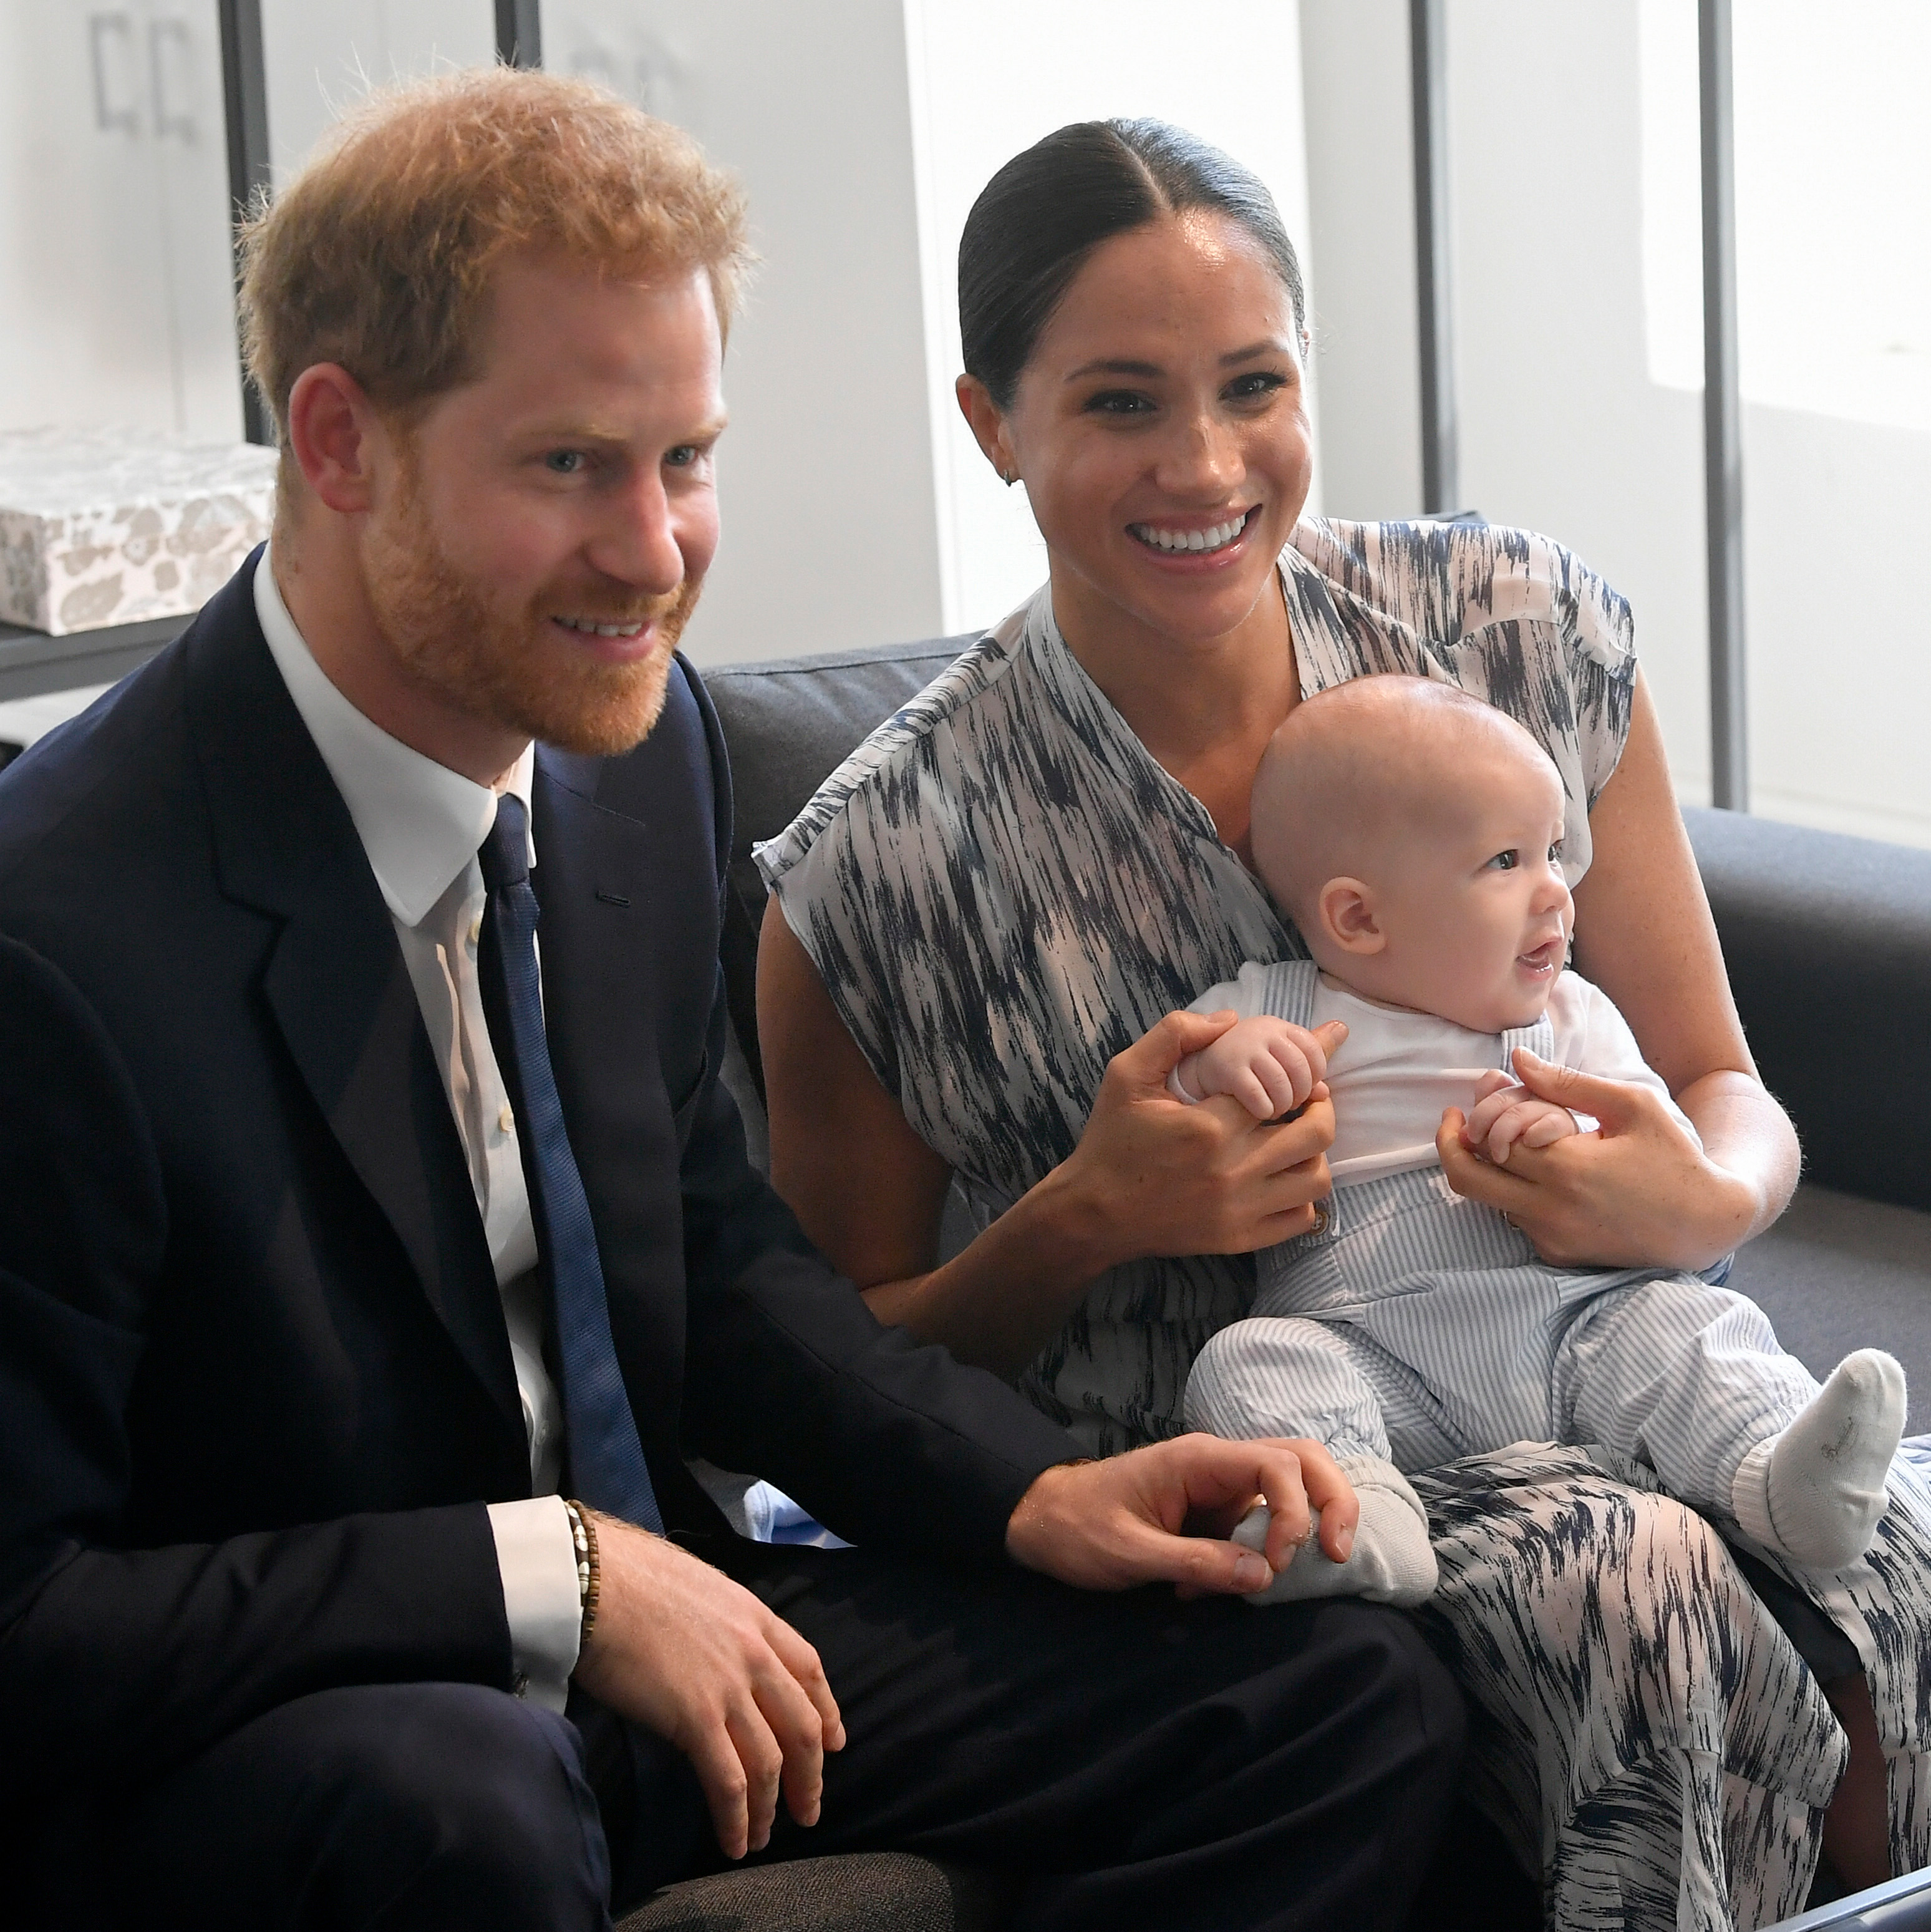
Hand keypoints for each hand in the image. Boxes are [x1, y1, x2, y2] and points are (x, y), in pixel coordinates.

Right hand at [572, 1516, 845, 1859]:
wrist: (597, 1581)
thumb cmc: (632, 1577)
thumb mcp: (702, 1587)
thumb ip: (723, 1621)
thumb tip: (717, 1647)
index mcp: (756, 1616)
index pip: (809, 1669)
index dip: (826, 1711)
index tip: (834, 1742)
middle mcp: (754, 1653)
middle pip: (800, 1725)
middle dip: (810, 1775)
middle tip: (809, 1809)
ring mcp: (729, 1687)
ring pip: (769, 1762)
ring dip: (770, 1807)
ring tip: (764, 1837)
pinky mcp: (696, 1719)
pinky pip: (729, 1782)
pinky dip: (737, 1818)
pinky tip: (735, 1841)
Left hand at [1004, 1434, 1358, 1595]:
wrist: (1042, 1521)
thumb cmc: (1078, 1528)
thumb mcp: (1129, 1553)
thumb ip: (1195, 1562)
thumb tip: (1265, 1575)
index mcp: (1198, 1459)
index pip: (1277, 1464)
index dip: (1295, 1511)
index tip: (1280, 1562)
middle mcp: (1218, 1466)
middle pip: (1301, 1461)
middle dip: (1331, 1501)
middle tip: (1338, 1554)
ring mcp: (1221, 1489)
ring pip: (1290, 1490)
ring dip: (1303, 1527)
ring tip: (1299, 1570)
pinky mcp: (1217, 1515)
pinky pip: (1260, 1525)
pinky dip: (1262, 1557)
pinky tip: (1230, 1587)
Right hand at [1061, 1011, 1337, 1269]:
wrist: (1094, 1212)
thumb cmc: (1112, 1140)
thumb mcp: (1127, 1074)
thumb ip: (1175, 1034)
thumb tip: (1230, 1019)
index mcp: (1210, 1126)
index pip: (1284, 1086)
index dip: (1306, 1067)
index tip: (1318, 1054)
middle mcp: (1233, 1171)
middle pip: (1315, 1133)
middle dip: (1319, 1106)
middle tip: (1307, 1097)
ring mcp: (1240, 1210)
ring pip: (1316, 1178)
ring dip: (1315, 1152)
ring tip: (1296, 1138)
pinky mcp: (1240, 1238)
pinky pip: (1301, 1218)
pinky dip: (1304, 1195)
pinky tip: (1283, 1177)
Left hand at [1437, 1048, 1757, 1269]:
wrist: (1707, 1222)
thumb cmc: (1674, 1156)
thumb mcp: (1632, 1106)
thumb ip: (1568, 1083)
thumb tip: (1516, 1060)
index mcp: (1568, 1169)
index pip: (1492, 1139)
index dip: (1479, 1114)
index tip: (1479, 1094)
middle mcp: (1552, 1210)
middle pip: (1468, 1178)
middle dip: (1452, 1146)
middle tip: (1455, 1122)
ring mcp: (1553, 1238)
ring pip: (1490, 1200)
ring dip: (1488, 1169)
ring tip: (1509, 1139)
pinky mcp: (1559, 1256)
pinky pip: (1516, 1220)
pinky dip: (1514, 1194)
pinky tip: (1539, 1172)